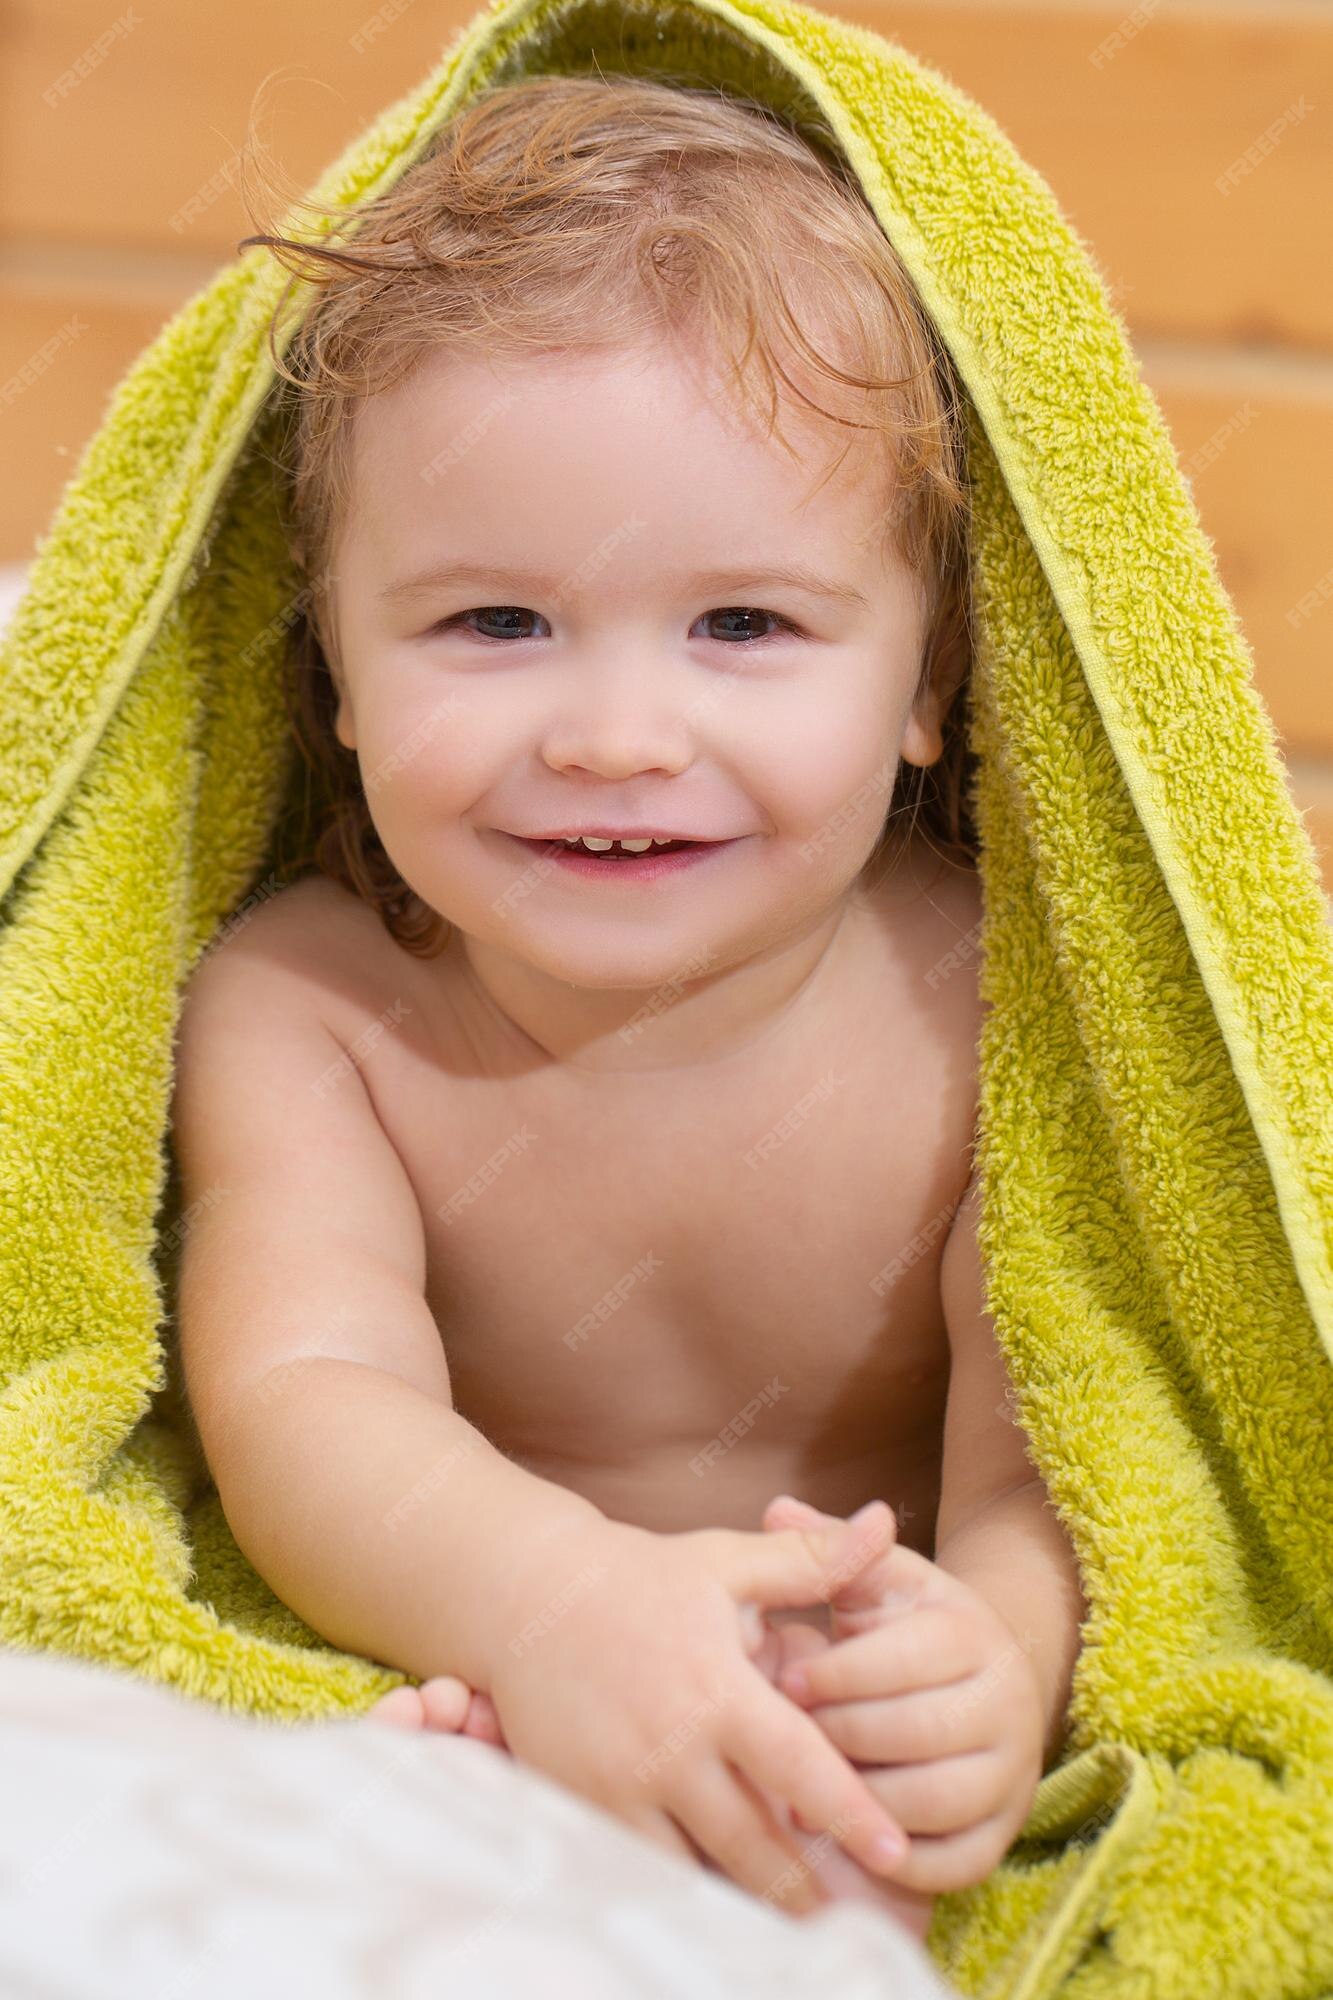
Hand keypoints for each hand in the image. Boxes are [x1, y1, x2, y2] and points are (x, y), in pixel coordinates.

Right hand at [482, 1506, 912, 1915]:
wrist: (529, 1597)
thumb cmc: (641, 1578)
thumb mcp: (728, 1563)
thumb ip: (812, 1561)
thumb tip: (884, 1522)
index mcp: (717, 1689)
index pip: (799, 1765)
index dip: (851, 1815)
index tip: (896, 1854)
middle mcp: (671, 1748)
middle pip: (755, 1845)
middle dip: (808, 1889)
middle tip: (857, 1914)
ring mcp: (623, 1787)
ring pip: (701, 1872)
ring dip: (752, 1897)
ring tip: (801, 1917)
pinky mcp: (584, 1808)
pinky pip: (649, 1869)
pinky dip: (690, 1888)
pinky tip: (725, 1898)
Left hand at [757, 1495, 1044, 1895]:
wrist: (984, 1678)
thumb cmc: (907, 1627)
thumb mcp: (876, 1581)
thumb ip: (827, 1548)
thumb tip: (776, 1508)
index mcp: (971, 1633)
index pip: (903, 1660)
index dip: (836, 1675)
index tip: (784, 1682)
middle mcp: (1005, 1702)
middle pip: (916, 1732)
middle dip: (839, 1738)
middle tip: (781, 1744)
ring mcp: (1013, 1772)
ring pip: (936, 1801)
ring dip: (861, 1804)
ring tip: (801, 1796)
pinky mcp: (1005, 1832)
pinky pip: (957, 1864)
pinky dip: (900, 1863)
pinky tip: (845, 1843)